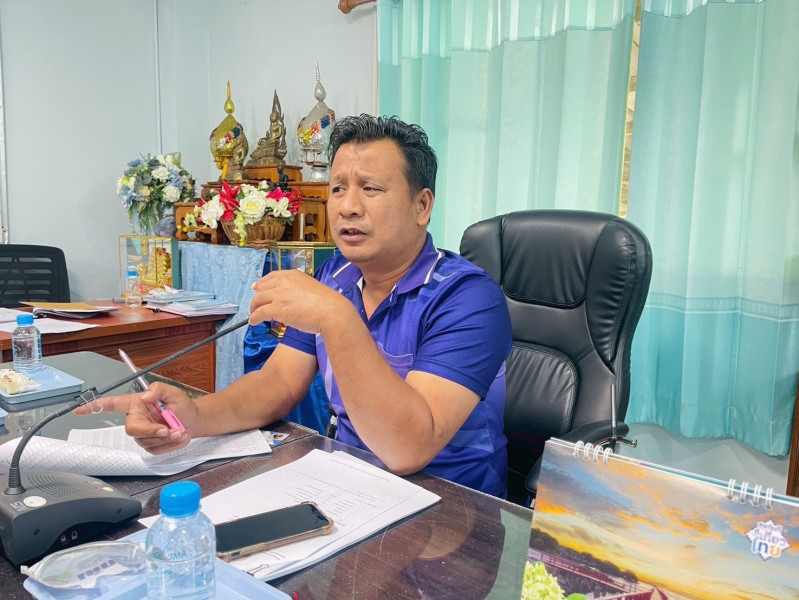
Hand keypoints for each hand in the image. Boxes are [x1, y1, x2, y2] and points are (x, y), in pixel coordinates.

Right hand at [72, 382, 198, 453]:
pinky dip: (169, 445)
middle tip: (168, 429)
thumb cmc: (182, 405)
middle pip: (132, 429)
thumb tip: (145, 396)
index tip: (79, 409)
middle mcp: (136, 419)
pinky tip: (177, 436)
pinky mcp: (150, 446)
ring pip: (145, 441)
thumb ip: (158, 390)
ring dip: (165, 438)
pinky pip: (155, 449)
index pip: (112, 404)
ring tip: (179, 430)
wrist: (193, 421)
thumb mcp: (173, 392)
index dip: (95, 407)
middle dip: (150, 431)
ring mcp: (142, 434)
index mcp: (136, 404)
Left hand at [249, 269, 349, 333]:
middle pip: (262, 287)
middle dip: (256, 296)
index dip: (262, 282)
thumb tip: (292, 300)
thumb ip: (299, 290)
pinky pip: (259, 313)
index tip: (257, 287)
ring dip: (253, 308)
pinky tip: (253, 322)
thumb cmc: (327, 303)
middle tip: (254, 304)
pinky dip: (254, 318)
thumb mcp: (311, 288)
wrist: (331, 312)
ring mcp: (279, 294)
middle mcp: (284, 282)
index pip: (272, 276)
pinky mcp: (277, 308)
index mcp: (293, 275)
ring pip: (258, 299)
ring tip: (253, 315)